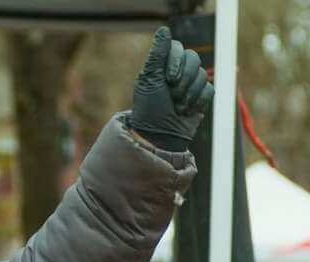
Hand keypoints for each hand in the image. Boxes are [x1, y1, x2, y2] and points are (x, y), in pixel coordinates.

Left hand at [129, 26, 214, 151]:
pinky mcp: (202, 96)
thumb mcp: (149, 80)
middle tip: (172, 95)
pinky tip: (186, 111)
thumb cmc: (149, 108)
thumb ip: (157, 55)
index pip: (178, 48)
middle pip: (194, 58)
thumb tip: (164, 30)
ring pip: (202, 75)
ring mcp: (191, 83)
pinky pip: (210, 90)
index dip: (176, 62)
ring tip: (177, 106)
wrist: (160, 134)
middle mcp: (178, 71)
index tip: (168, 79)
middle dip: (183, 79)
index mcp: (163, 65)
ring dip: (189, 93)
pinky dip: (198, 102)